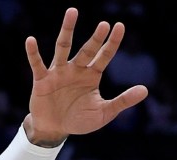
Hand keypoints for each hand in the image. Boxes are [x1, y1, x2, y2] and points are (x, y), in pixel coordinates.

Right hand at [24, 8, 148, 143]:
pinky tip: (31, 40)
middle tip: (104, 24)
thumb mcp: (104, 113)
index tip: (120, 26)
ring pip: (63, 47)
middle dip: (95, 38)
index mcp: (92, 76)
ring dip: (68, 30)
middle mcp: (76, 69)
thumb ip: (123, 101)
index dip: (112, 42)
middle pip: (87, 50)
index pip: (104, 56)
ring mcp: (59, 72)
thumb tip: (145, 90)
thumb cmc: (80, 119)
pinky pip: (37, 64)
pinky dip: (34, 53)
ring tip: (73, 12)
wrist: (55, 129)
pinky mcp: (42, 79)